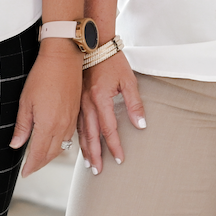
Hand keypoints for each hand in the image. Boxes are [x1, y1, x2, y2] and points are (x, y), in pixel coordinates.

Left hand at [11, 40, 83, 176]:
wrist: (64, 58)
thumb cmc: (43, 75)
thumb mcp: (25, 101)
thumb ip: (22, 126)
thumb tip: (16, 145)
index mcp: (48, 124)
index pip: (38, 154)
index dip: (31, 166)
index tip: (24, 173)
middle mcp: (62, 125)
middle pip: (52, 153)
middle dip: (40, 163)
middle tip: (30, 168)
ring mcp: (71, 119)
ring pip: (62, 146)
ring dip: (51, 155)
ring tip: (41, 159)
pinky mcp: (76, 113)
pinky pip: (69, 136)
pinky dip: (61, 144)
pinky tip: (55, 143)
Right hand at [78, 49, 145, 173]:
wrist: (92, 43)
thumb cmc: (112, 60)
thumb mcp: (128, 80)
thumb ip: (134, 103)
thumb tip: (141, 125)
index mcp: (100, 98)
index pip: (109, 129)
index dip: (114, 146)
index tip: (119, 159)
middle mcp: (86, 103)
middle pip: (91, 135)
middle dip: (96, 154)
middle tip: (98, 171)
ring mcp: (78, 101)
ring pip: (80, 131)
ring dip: (85, 149)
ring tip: (89, 163)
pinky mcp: (74, 99)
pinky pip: (74, 123)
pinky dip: (77, 137)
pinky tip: (79, 145)